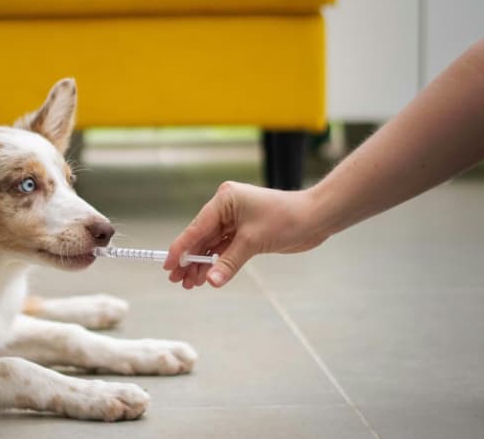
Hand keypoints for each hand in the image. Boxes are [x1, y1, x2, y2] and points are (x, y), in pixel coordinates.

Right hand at [163, 182, 327, 288]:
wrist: (316, 218)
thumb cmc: (287, 219)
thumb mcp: (253, 241)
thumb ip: (229, 262)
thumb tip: (211, 281)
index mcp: (224, 200)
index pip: (196, 227)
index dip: (181, 248)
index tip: (168, 265)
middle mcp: (226, 208)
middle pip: (201, 237)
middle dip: (190, 260)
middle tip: (177, 281)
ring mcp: (235, 220)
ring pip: (212, 245)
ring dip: (202, 264)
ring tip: (191, 284)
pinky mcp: (245, 231)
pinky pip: (224, 248)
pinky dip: (217, 262)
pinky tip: (208, 276)